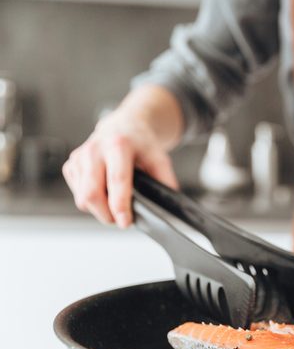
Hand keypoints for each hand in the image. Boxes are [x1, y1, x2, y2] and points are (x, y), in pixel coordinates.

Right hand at [63, 86, 182, 227]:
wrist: (124, 126)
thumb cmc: (140, 143)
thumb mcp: (159, 157)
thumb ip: (165, 179)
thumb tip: (168, 202)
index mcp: (118, 145)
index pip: (116, 180)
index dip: (120, 205)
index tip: (125, 222)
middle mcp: (95, 150)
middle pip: (92, 193)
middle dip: (106, 214)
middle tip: (120, 220)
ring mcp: (79, 157)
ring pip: (82, 197)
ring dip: (99, 210)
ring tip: (114, 206)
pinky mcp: (71, 165)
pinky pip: (77, 194)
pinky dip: (90, 201)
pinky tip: (104, 194)